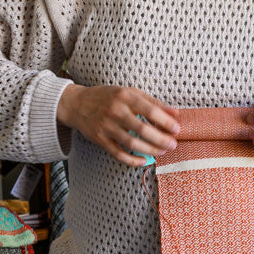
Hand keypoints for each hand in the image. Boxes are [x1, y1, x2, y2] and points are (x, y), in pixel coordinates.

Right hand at [56, 84, 179, 166]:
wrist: (77, 104)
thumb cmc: (107, 97)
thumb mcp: (129, 93)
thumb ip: (153, 102)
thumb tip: (175, 112)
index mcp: (125, 96)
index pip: (150, 111)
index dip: (166, 122)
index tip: (177, 130)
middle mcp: (115, 111)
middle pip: (143, 129)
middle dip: (161, 139)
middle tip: (173, 144)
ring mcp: (106, 126)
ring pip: (132, 143)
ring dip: (150, 150)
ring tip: (162, 152)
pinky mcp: (100, 139)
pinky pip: (118, 153)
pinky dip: (132, 160)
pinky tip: (143, 160)